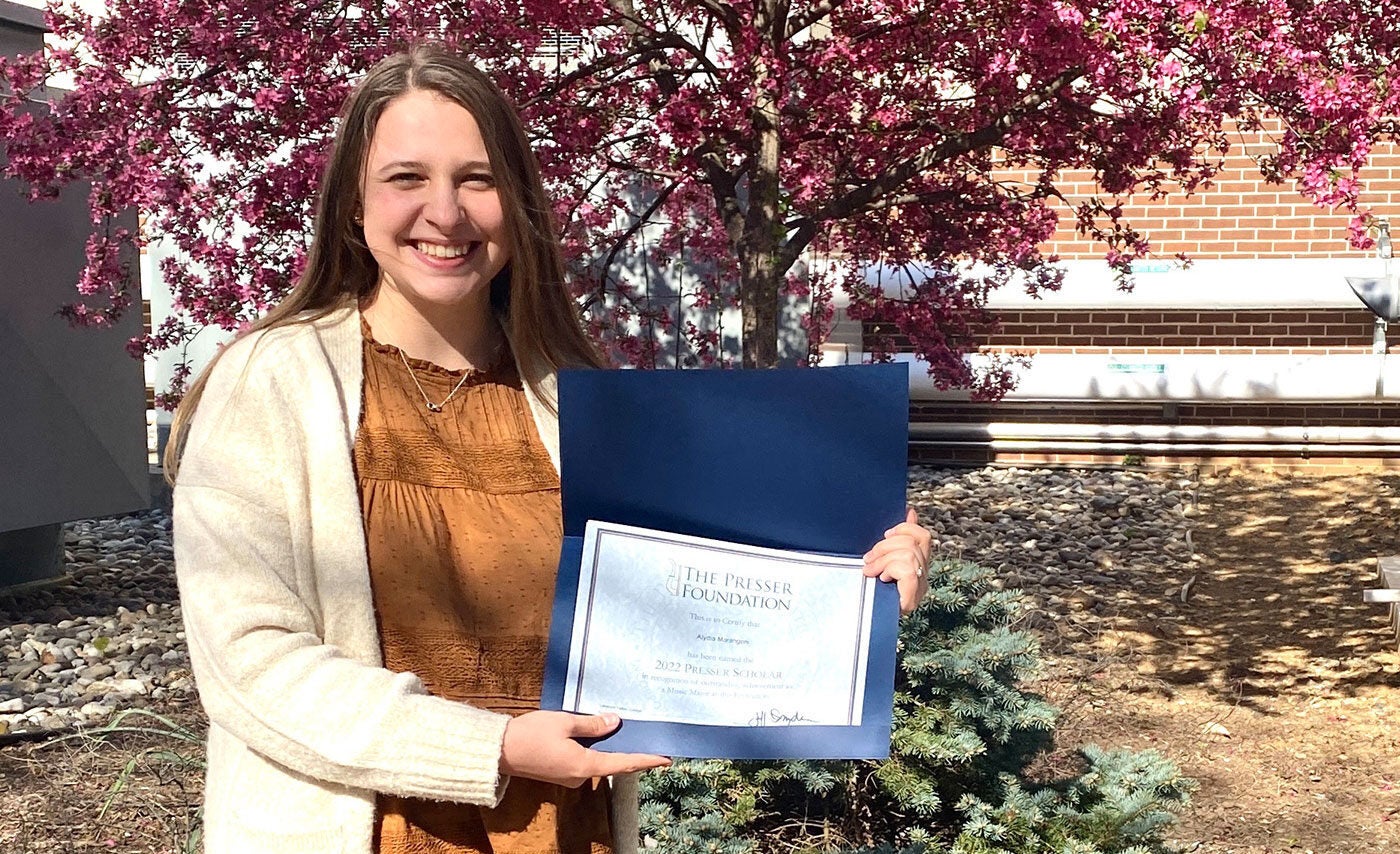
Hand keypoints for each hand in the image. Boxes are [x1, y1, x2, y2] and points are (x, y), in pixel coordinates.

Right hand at [500, 711, 669, 787]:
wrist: (499, 752)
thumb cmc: (530, 734)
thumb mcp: (564, 722)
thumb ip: (591, 724)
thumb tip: (615, 722)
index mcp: (585, 765)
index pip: (624, 763)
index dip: (646, 760)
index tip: (666, 758)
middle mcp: (580, 776)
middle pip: (613, 763)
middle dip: (631, 750)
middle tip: (650, 735)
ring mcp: (570, 776)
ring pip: (598, 761)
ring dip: (611, 747)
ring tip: (627, 729)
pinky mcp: (561, 772)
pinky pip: (585, 760)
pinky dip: (595, 749)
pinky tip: (599, 734)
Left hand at [862, 506, 931, 613]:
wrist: (863, 627)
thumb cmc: (869, 591)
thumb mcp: (880, 561)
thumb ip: (894, 541)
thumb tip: (910, 511)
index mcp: (917, 565)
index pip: (923, 536)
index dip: (906, 528)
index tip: (887, 532)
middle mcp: (923, 577)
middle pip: (914, 542)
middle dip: (886, 545)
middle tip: (868, 558)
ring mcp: (920, 588)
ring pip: (909, 554)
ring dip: (883, 559)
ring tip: (869, 570)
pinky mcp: (913, 598)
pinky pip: (908, 570)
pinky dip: (891, 569)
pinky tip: (881, 579)